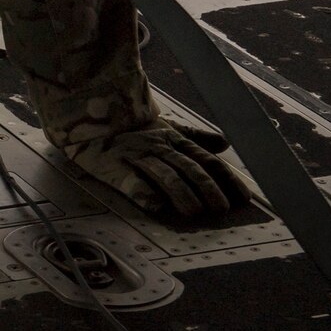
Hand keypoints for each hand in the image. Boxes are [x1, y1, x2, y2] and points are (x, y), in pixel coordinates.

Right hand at [62, 121, 250, 219]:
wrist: (87, 118)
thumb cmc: (131, 127)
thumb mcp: (166, 126)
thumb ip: (195, 137)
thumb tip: (225, 142)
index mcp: (174, 139)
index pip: (207, 160)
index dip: (226, 178)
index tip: (243, 198)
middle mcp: (160, 147)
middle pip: (190, 168)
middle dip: (208, 189)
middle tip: (221, 209)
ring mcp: (138, 157)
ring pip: (165, 174)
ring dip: (181, 193)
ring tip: (193, 212)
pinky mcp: (115, 167)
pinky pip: (131, 181)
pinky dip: (144, 193)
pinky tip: (155, 206)